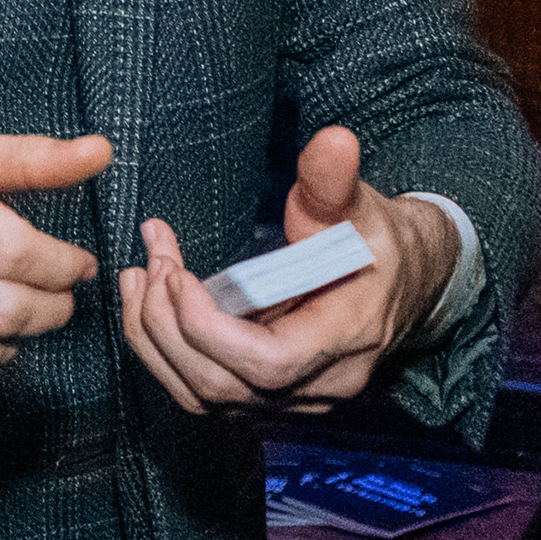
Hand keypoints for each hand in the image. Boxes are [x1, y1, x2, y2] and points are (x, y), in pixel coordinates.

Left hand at [115, 126, 460, 415]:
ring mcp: (291, 399)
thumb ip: (334, 180)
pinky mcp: (266, 395)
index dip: (209, 327)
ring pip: (202, 396)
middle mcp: (318, 385)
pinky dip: (165, 350)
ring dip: (155, 340)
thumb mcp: (360, 206)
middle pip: (222, 386)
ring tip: (136, 277)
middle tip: (150, 262)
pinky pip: (203, 389)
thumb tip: (333, 140)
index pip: (268, 363)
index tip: (175, 272)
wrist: (404, 282)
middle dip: (168, 325)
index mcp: (346, 338)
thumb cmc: (378, 242)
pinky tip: (148, 302)